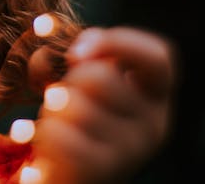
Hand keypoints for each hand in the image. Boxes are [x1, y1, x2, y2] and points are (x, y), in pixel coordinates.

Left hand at [32, 27, 175, 182]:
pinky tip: (52, 143)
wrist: (70, 172)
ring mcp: (131, 150)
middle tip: (67, 97)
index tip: (76, 51)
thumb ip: (82, 51)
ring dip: (53, 110)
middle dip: (70, 80)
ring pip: (73, 105)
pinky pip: (58, 134)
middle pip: (99, 76)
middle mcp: (154, 123)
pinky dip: (44, 133)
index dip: (118, 42)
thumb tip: (59, 34)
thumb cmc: (78, 114)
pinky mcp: (102, 170)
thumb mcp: (84, 76)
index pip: (160, 58)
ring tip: (61, 122)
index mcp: (156, 95)